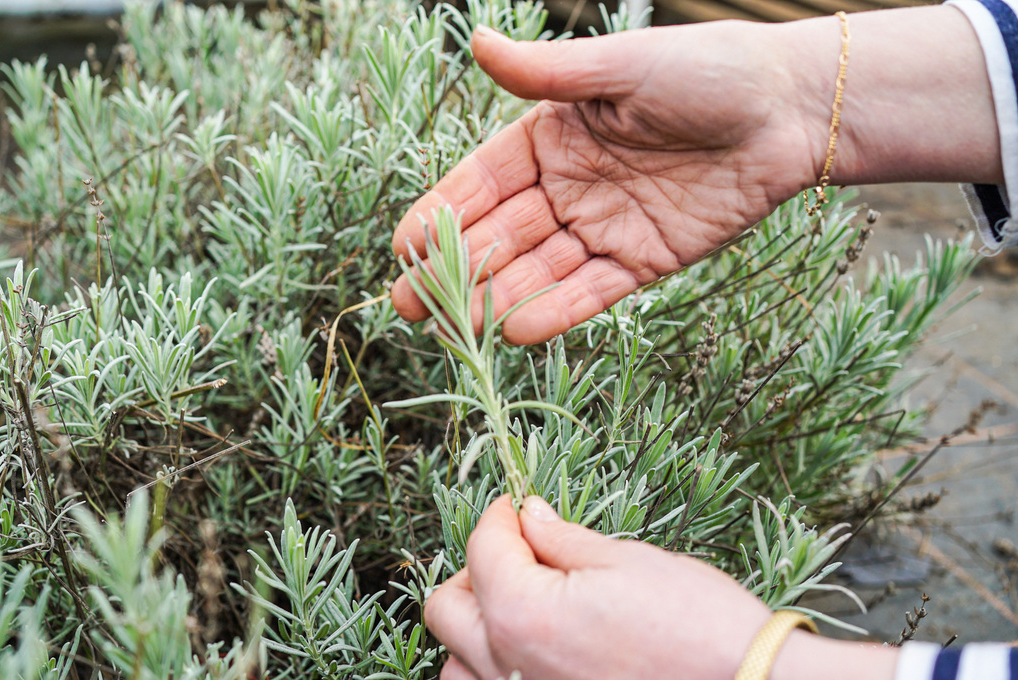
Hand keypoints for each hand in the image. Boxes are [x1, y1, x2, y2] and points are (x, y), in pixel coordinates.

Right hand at [392, 22, 821, 344]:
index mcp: (552, 137)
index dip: (443, 213)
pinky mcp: (645, 261)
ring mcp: (605, 227)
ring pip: (540, 270)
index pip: (483, 182)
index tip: (402, 247)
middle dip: (455, 271)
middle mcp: (570, 186)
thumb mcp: (620, 68)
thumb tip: (480, 43)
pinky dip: (558, 310)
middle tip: (407, 307)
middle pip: (502, 235)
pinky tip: (518, 332)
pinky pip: (593, 290)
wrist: (788, 109)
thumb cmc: (705, 70)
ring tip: (455, 330)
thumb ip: (547, 72)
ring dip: (497, 299)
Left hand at [426, 495, 897, 679]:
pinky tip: (531, 646)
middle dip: (476, 567)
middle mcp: (509, 666)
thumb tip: (526, 515)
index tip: (516, 503)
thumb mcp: (627, 562)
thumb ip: (561, 538)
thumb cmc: (698, 625)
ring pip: (455, 662)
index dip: (499, 515)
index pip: (482, 550)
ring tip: (519, 600)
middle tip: (518, 547)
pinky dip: (491, 666)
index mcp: (524, 614)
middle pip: (447, 607)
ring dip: (475, 624)